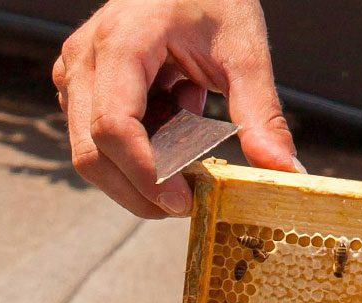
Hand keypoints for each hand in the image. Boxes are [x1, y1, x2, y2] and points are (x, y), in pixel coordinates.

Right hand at [53, 0, 302, 217]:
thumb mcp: (245, 51)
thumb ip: (261, 113)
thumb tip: (284, 172)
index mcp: (122, 42)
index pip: (114, 127)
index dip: (145, 174)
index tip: (184, 201)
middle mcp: (86, 58)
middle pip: (92, 151)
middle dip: (139, 189)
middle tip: (189, 201)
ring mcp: (76, 72)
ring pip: (90, 150)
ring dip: (139, 167)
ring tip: (187, 135)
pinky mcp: (80, 85)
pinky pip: (97, 136)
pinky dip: (137, 147)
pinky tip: (172, 118)